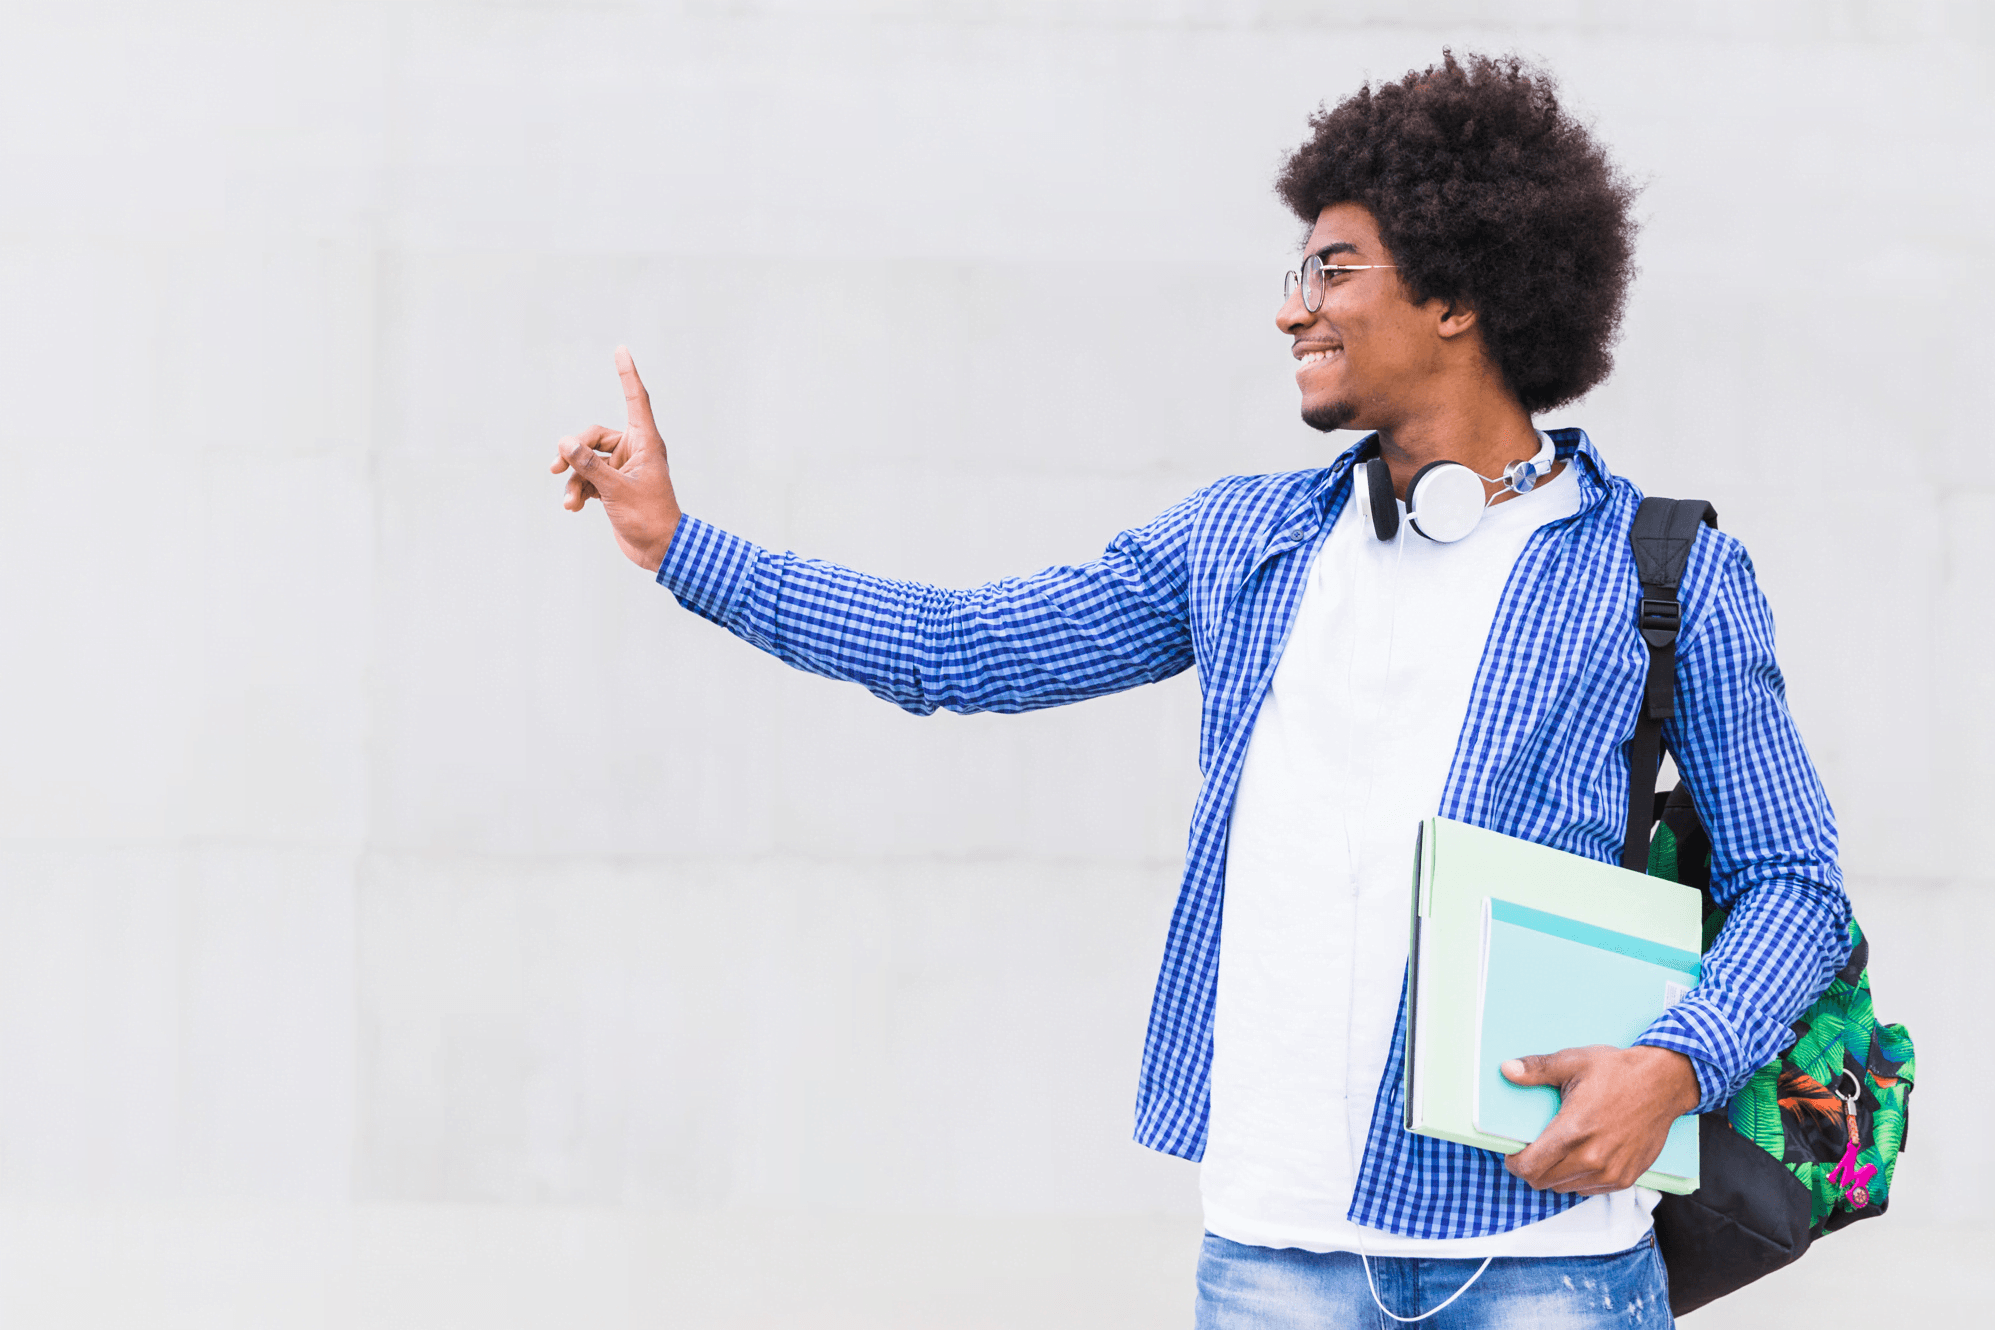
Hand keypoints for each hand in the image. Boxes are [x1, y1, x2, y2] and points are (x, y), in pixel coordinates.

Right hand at [551, 346, 682, 570]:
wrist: (659, 551)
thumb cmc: (649, 517)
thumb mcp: (615, 489)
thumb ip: (588, 465)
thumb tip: (564, 442)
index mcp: (645, 442)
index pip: (635, 399)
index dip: (627, 374)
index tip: (621, 349)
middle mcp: (634, 451)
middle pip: (594, 435)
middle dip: (573, 451)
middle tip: (556, 466)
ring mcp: (622, 469)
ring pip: (586, 460)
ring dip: (573, 479)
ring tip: (569, 501)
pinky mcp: (612, 486)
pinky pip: (586, 479)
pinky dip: (577, 491)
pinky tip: (573, 508)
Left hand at [1500, 1045, 1699, 1194]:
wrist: (1663, 1083)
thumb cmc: (1618, 1071)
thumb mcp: (1573, 1061)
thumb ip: (1537, 1069)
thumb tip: (1506, 1070)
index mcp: (1573, 1131)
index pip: (1530, 1168)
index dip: (1514, 1163)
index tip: (1513, 1153)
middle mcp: (1592, 1158)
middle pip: (1543, 1182)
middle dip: (1531, 1169)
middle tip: (1532, 1150)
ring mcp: (1611, 1172)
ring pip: (1565, 1188)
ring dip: (1554, 1175)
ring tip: (1557, 1151)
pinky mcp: (1626, 1178)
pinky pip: (1589, 1189)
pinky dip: (1578, 1179)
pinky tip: (1581, 1156)